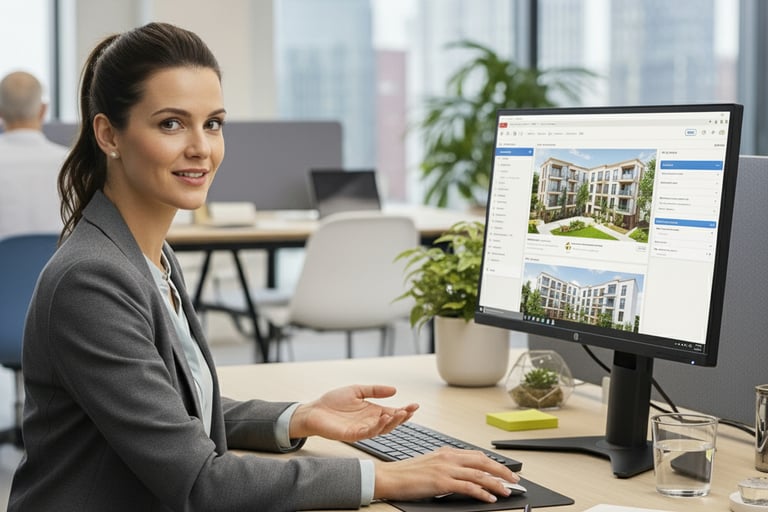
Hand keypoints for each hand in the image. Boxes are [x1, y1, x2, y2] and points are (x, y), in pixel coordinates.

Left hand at [289, 385, 418, 440]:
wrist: (314, 410)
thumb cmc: (333, 402)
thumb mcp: (357, 390)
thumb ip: (375, 390)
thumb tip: (394, 389)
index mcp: (372, 412)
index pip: (392, 412)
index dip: (404, 410)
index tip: (415, 405)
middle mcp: (369, 422)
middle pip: (391, 422)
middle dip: (403, 417)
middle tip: (412, 409)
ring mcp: (362, 429)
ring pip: (382, 429)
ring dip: (393, 422)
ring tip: (401, 413)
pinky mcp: (353, 435)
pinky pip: (369, 432)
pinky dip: (378, 426)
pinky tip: (384, 418)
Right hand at [373, 447, 520, 502]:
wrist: (390, 477)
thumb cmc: (406, 473)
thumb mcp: (431, 464)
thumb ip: (447, 466)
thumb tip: (463, 475)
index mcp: (447, 452)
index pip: (477, 455)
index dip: (494, 463)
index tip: (505, 471)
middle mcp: (448, 457)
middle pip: (483, 462)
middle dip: (502, 472)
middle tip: (514, 480)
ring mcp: (446, 469)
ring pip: (479, 474)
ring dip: (496, 483)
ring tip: (507, 491)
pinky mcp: (442, 482)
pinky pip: (468, 486)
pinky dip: (482, 493)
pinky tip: (489, 498)